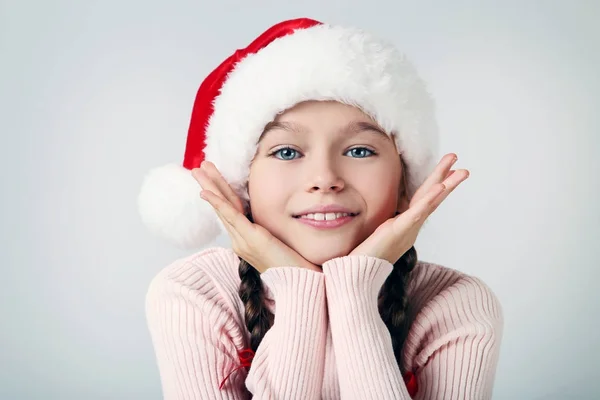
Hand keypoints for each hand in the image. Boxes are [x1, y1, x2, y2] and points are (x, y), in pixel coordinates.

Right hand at [192, 161, 320, 273]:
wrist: (300, 283)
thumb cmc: (293, 265)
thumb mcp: (278, 243)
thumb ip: (269, 231)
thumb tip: (270, 219)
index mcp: (245, 240)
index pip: (229, 211)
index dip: (220, 193)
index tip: (212, 178)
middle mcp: (239, 240)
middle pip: (221, 207)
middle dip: (209, 185)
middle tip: (197, 168)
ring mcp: (243, 240)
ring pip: (223, 208)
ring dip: (210, 187)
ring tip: (199, 170)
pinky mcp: (252, 239)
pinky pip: (231, 217)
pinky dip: (218, 203)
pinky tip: (207, 193)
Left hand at [349, 153, 469, 263]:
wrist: (359, 274)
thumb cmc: (366, 256)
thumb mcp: (379, 235)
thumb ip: (387, 226)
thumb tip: (388, 219)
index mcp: (407, 225)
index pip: (425, 201)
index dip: (438, 186)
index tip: (449, 172)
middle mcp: (412, 227)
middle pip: (433, 199)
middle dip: (448, 181)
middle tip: (464, 167)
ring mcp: (407, 228)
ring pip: (430, 202)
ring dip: (446, 185)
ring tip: (461, 171)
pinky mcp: (398, 230)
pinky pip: (416, 213)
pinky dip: (429, 199)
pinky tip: (440, 187)